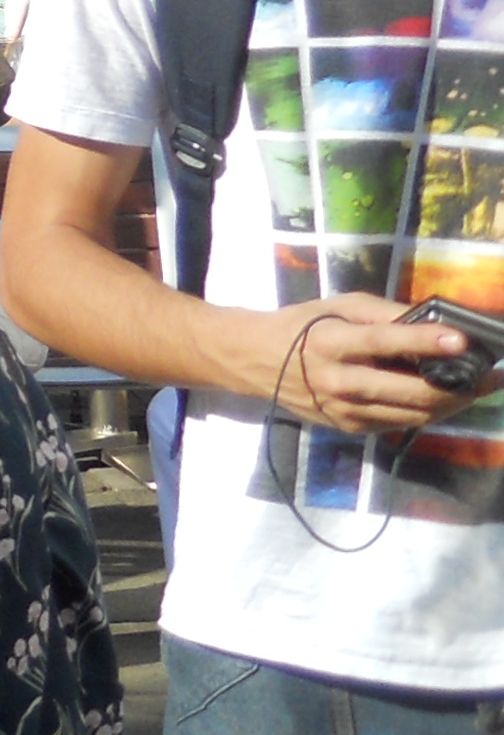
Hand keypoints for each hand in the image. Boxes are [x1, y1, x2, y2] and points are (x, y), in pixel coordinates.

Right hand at [263, 295, 489, 435]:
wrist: (254, 363)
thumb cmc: (302, 326)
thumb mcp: (336, 306)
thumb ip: (382, 313)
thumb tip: (432, 323)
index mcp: (330, 343)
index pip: (381, 342)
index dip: (422, 341)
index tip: (460, 340)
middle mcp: (338, 381)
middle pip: (410, 391)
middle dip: (458, 386)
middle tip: (489, 375)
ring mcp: (345, 411)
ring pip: (413, 414)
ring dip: (453, 403)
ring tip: (478, 388)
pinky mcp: (349, 429)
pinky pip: (400, 423)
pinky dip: (428, 412)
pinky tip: (444, 399)